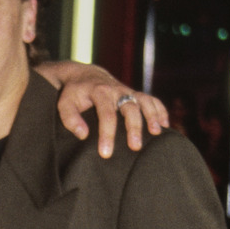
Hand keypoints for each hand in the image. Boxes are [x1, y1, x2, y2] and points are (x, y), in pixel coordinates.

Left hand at [35, 61, 169, 157]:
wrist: (84, 75)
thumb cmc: (74, 93)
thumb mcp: (64, 104)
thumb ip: (70, 118)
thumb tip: (83, 134)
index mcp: (98, 92)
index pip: (106, 114)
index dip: (107, 134)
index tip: (106, 153)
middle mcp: (116, 89)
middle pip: (129, 107)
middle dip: (134, 127)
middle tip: (135, 147)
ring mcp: (127, 90)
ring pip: (144, 100)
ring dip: (152, 116)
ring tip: (156, 133)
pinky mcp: (134, 93)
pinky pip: (151, 99)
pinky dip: (160, 110)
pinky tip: (164, 125)